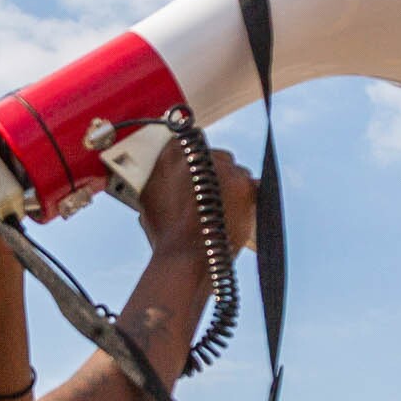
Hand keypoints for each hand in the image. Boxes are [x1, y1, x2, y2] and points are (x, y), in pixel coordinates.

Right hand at [134, 139, 255, 264]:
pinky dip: (246, 196)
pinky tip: (235, 212)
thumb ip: (161, 176)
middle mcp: (196, 152)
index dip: (196, 161)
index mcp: (170, 152)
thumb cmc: (166, 234)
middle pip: (215, 155)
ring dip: (231, 185)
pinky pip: (251, 183)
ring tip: (221, 210)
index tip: (198, 175)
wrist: (184, 257)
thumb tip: (169, 171)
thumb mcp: (150, 197)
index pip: (191, 142)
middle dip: (216, 174)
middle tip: (209, 197)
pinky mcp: (241, 181)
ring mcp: (221, 165)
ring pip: (234, 170)